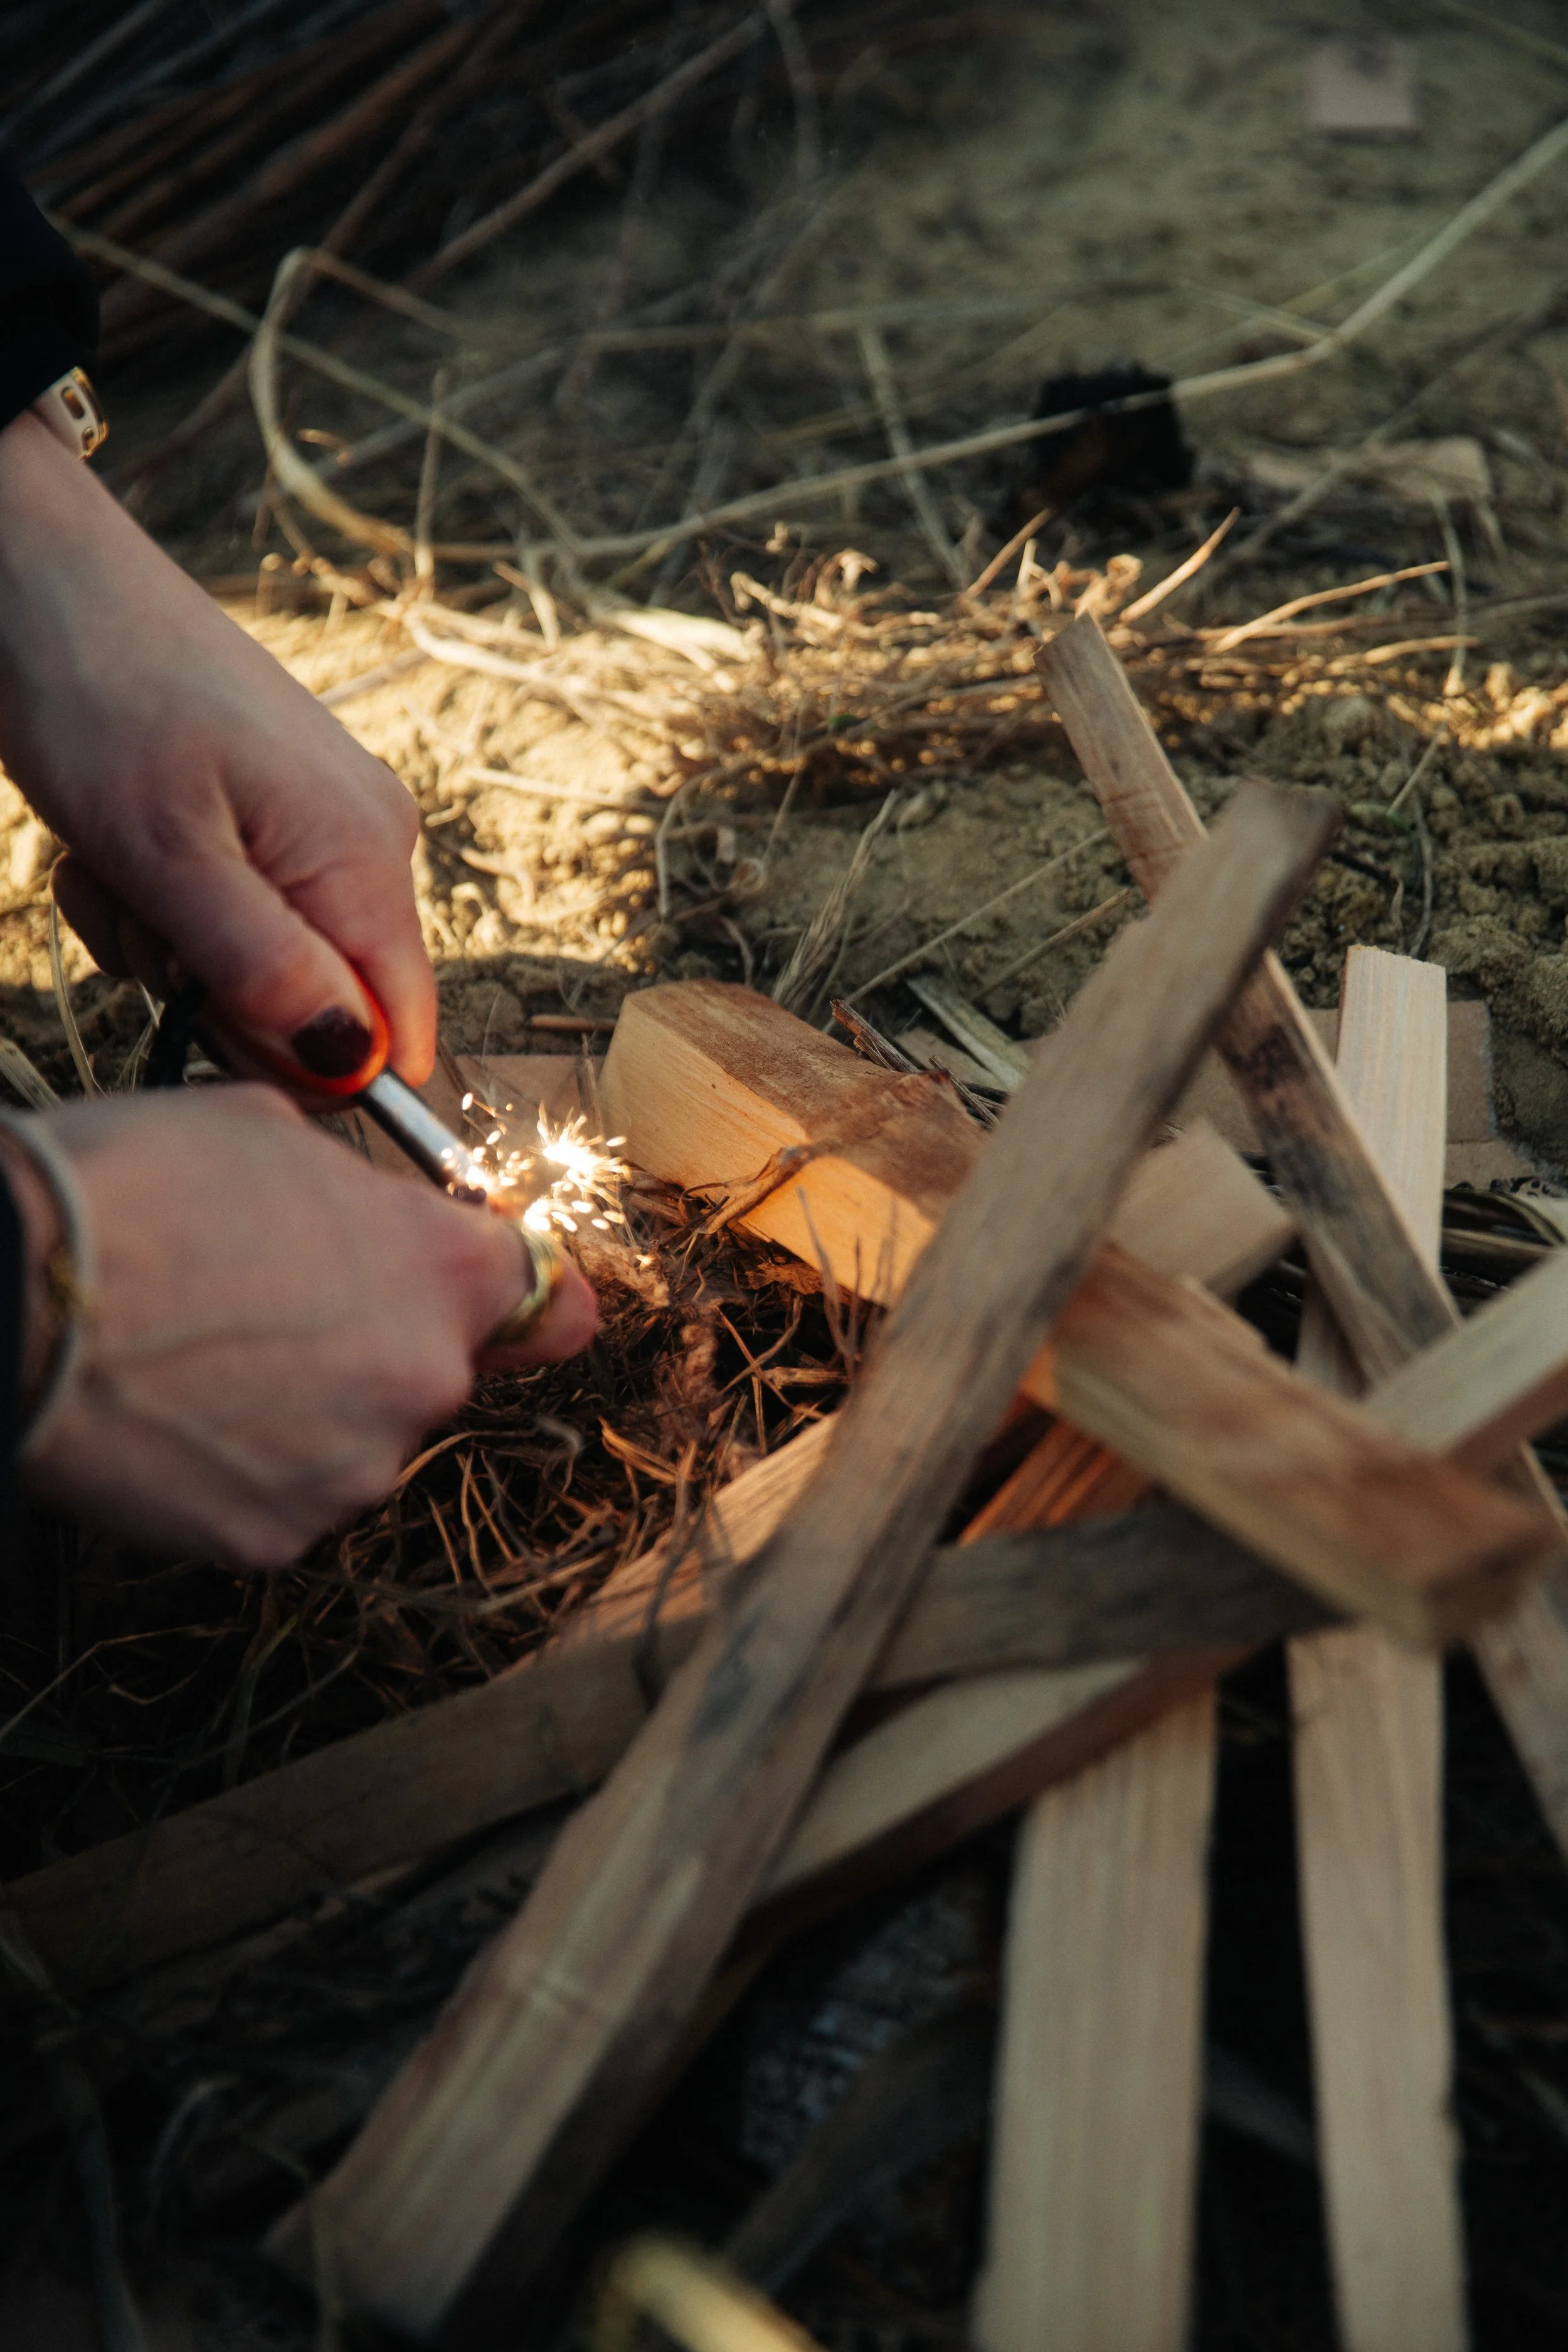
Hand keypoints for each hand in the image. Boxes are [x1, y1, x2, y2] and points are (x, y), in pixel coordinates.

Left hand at [0, 410, 433, 1084]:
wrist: (36, 574)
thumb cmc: (96, 692)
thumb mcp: (165, 855)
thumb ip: (262, 971)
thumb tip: (350, 1066)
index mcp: (366, 855)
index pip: (397, 1033)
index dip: (308, 1062)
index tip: (209, 1007)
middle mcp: (370, 845)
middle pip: (323, 1010)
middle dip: (216, 990)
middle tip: (143, 909)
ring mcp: (323, 828)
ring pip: (265, 969)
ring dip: (170, 943)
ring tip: (119, 862)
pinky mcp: (276, 816)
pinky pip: (237, 917)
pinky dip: (163, 904)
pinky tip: (121, 845)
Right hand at [6, 1089, 597, 1565]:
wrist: (9, 1291)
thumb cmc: (130, 1188)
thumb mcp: (270, 1131)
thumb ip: (362, 1192)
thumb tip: (373, 1212)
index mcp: (444, 1269)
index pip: (550, 1296)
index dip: (512, 1289)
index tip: (478, 1291)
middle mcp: (424, 1379)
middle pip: (435, 1366)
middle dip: (375, 1339)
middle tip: (269, 1302)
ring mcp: (352, 1470)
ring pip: (359, 1435)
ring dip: (309, 1405)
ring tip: (203, 1354)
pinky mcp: (274, 1539)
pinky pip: (286, 1494)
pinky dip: (245, 1464)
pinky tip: (178, 1414)